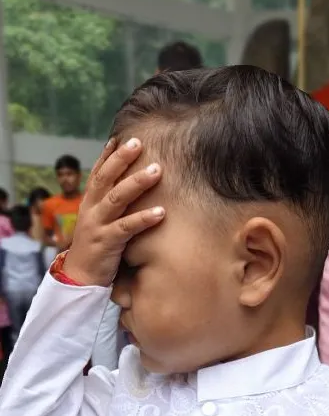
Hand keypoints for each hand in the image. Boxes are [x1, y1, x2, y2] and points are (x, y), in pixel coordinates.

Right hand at [63, 137, 163, 286]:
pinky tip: (161, 212)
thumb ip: (110, 204)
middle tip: (139, 142)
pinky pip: (127, 228)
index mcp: (89, 203)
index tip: (122, 138)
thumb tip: (128, 185)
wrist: (80, 277)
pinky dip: (144, 219)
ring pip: (116, 198)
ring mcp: (98, 225)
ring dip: (137, 183)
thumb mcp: (99, 221)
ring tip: (156, 170)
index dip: (109, 155)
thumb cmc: (96, 247)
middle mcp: (91, 210)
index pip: (98, 173)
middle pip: (105, 178)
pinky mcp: (107, 243)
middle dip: (122, 159)